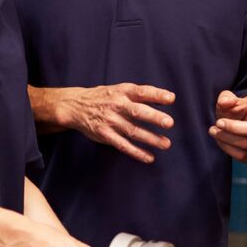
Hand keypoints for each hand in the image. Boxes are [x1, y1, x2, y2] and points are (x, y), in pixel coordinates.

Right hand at [61, 83, 175, 162]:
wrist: (76, 106)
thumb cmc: (104, 97)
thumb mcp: (119, 89)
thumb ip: (139, 94)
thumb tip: (166, 98)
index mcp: (123, 92)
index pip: (142, 91)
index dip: (156, 94)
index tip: (171, 98)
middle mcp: (117, 105)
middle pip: (138, 112)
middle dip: (154, 117)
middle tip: (169, 123)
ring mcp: (111, 121)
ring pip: (133, 131)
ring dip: (150, 138)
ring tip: (166, 144)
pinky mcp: (105, 134)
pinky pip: (123, 145)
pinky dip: (136, 152)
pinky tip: (149, 157)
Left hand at [209, 91, 246, 162]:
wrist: (236, 121)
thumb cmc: (235, 109)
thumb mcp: (229, 98)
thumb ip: (226, 98)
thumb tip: (225, 102)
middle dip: (233, 128)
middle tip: (218, 122)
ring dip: (227, 140)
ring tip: (214, 131)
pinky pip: (243, 157)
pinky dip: (228, 150)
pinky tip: (220, 140)